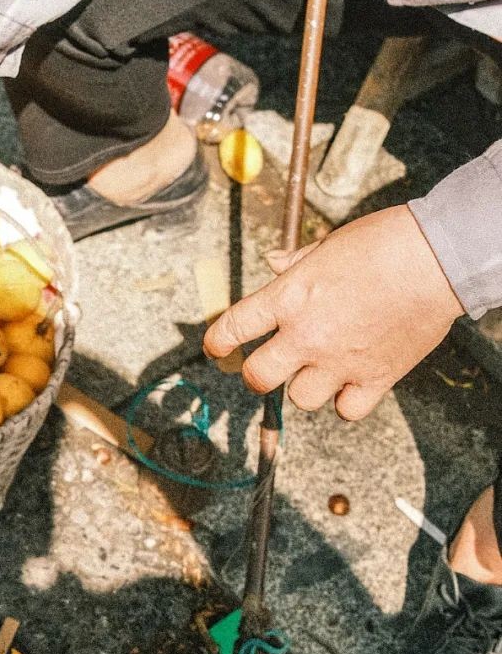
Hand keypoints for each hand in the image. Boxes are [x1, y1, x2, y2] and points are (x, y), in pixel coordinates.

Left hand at [203, 205, 463, 419]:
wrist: (438, 257)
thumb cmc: (385, 242)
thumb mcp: (329, 244)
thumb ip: (296, 262)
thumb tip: (272, 261)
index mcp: (291, 297)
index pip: (234, 327)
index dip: (218, 341)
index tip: (216, 347)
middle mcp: (308, 335)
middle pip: (257, 377)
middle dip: (257, 374)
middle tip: (268, 367)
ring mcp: (340, 362)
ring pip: (301, 399)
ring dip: (306, 387)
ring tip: (323, 368)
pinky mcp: (374, 379)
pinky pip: (346, 411)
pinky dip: (347, 402)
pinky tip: (353, 384)